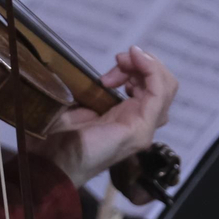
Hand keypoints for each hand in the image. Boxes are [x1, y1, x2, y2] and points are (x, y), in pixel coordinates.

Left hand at [36, 46, 176, 188]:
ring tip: (122, 61)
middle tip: (119, 60)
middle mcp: (140, 124)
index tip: (117, 60)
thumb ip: (93, 89)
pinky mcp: (140, 130)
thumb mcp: (79, 103)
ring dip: (146, 65)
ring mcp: (143, 128)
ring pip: (165, 87)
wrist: (52, 159)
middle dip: (143, 64)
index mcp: (128, 117)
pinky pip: (158, 94)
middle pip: (163, 85)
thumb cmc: (60, 135)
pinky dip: (151, 71)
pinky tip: (136, 59)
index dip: (138, 66)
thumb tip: (98, 73)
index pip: (153, 87)